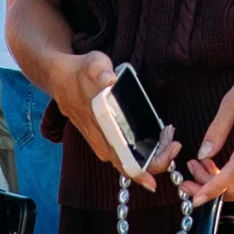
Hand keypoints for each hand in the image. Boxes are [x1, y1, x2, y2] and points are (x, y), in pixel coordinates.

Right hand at [54, 51, 176, 187]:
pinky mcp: (104, 141)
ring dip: (152, 154)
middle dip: (158, 160)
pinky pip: (125, 155)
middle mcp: (101, 143)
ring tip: (167, 137)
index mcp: (101, 130)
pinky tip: (155, 137)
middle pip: (132, 167)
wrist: (60, 79)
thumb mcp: (91, 64)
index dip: (147, 168)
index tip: (168, 154)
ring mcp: (102, 144)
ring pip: (130, 162)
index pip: (125, 163)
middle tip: (173, 143)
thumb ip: (100, 70)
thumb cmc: (79, 74)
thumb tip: (108, 79)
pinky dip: (144, 150)